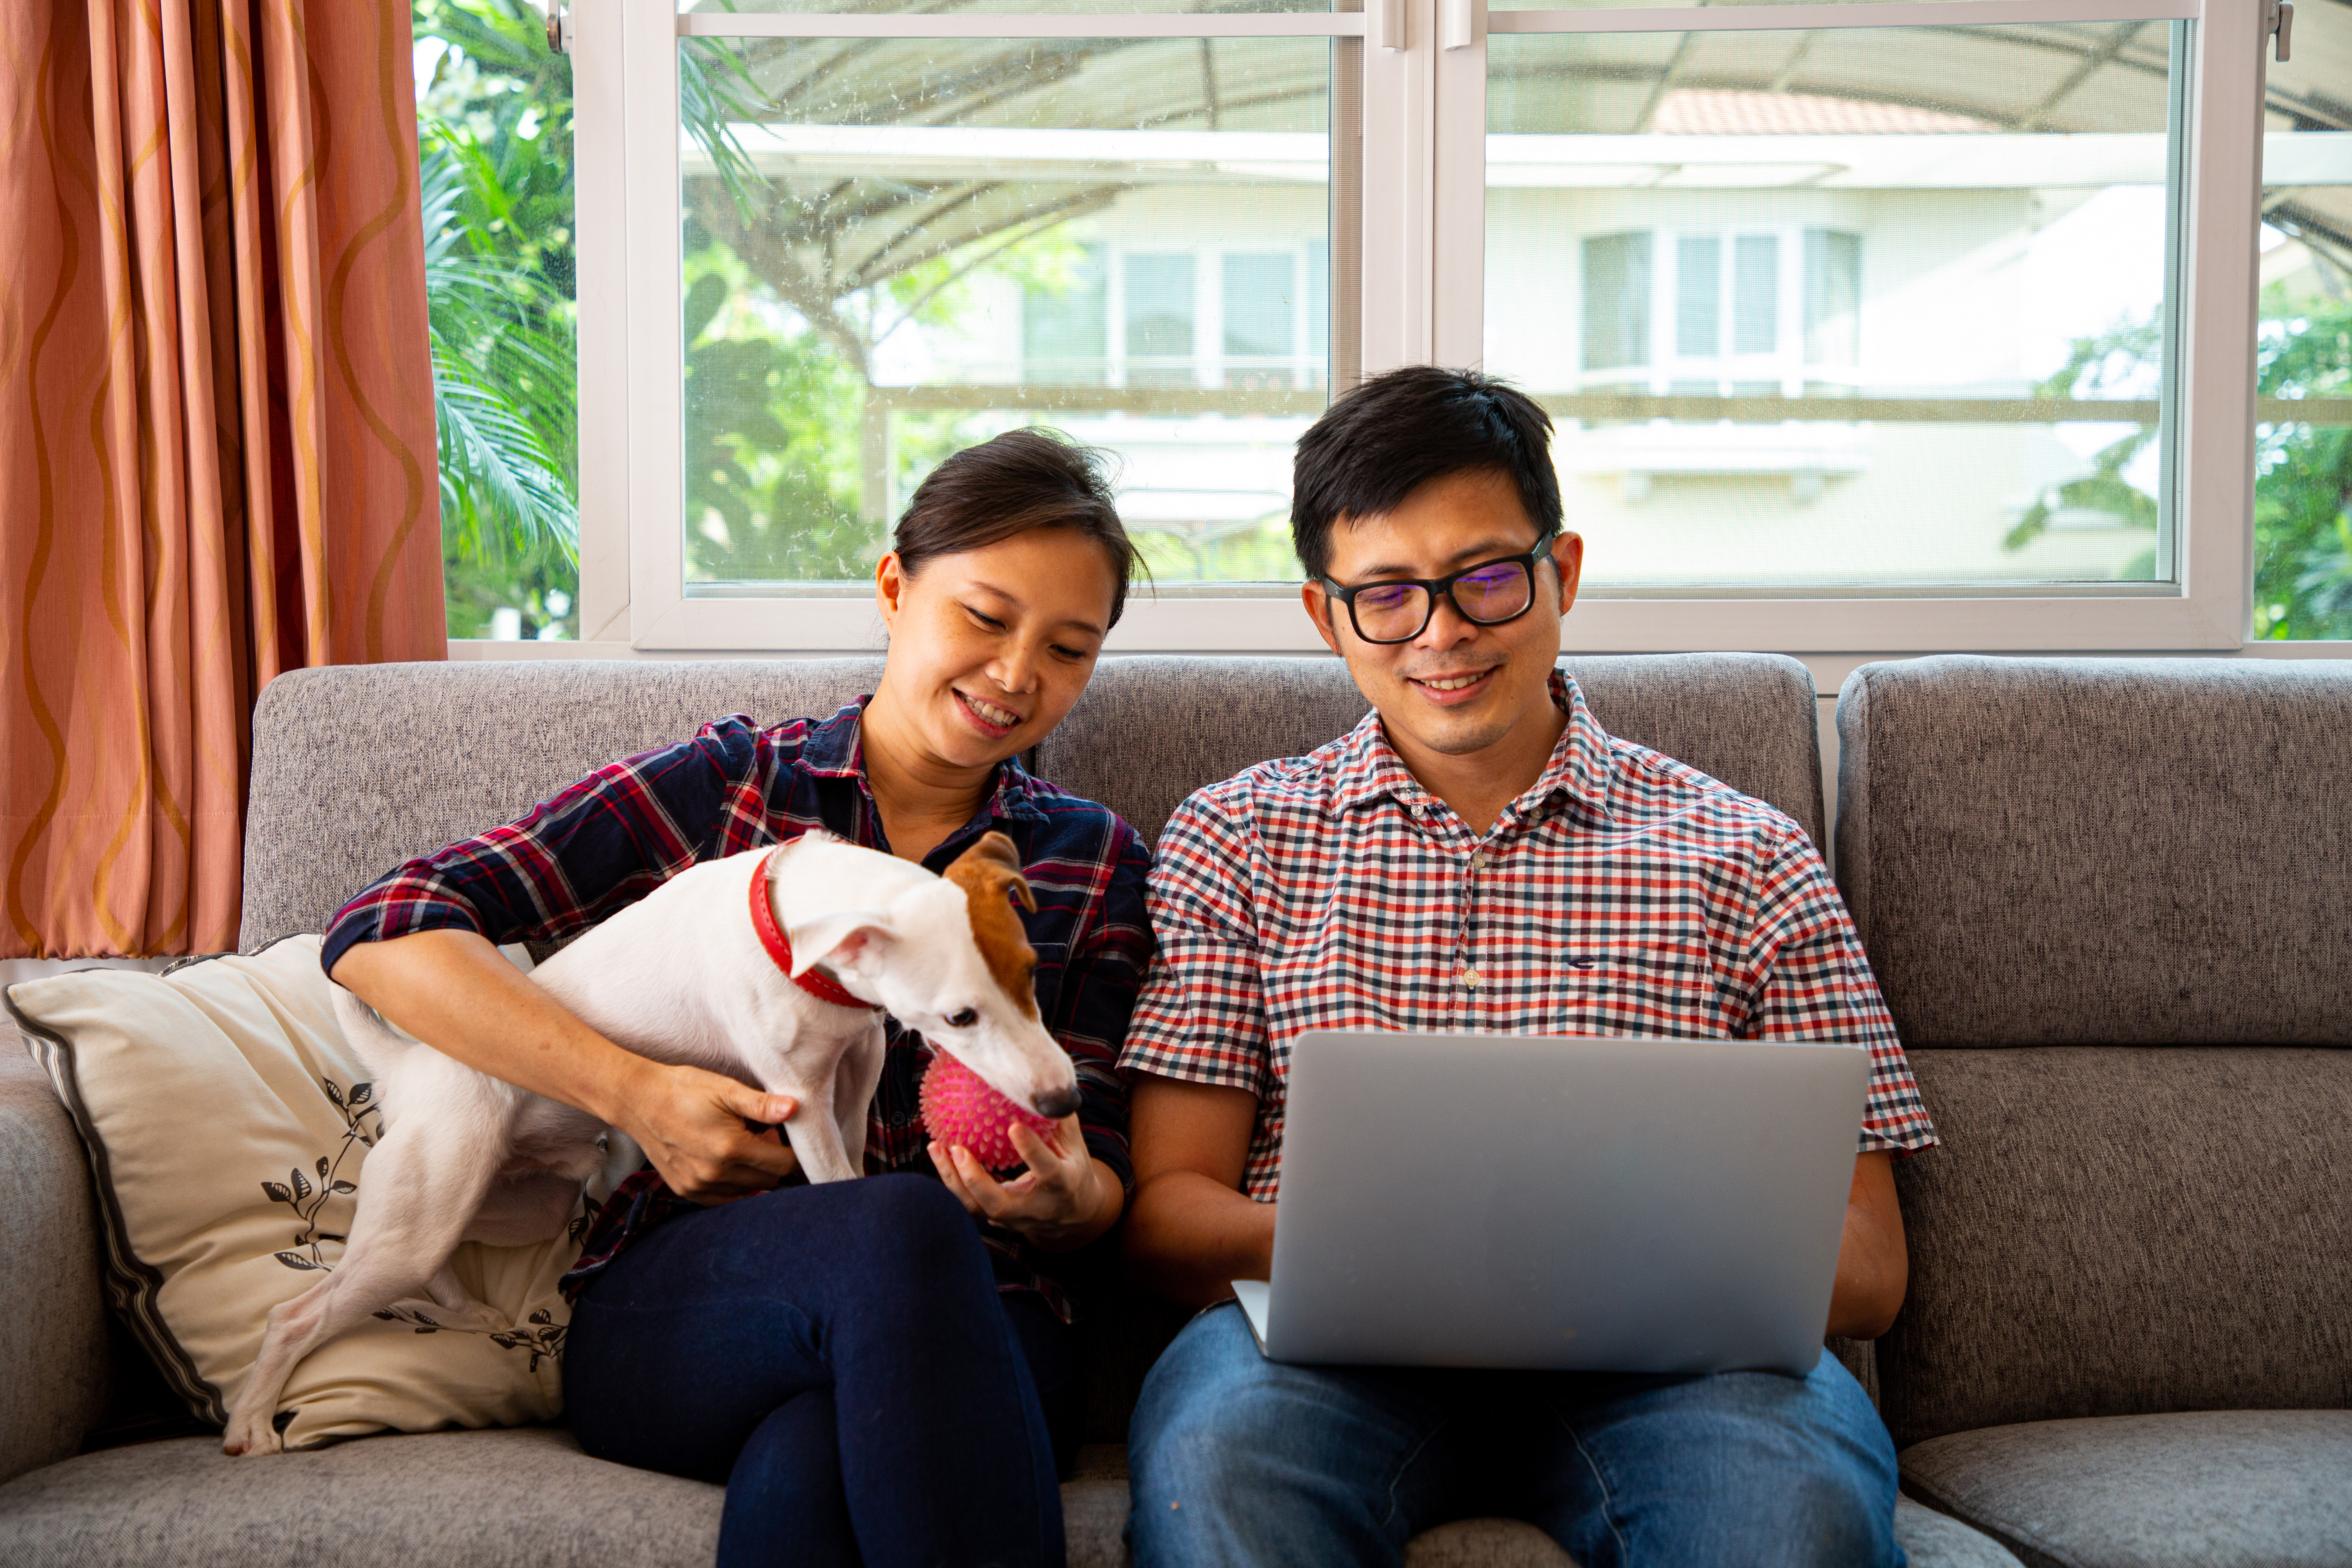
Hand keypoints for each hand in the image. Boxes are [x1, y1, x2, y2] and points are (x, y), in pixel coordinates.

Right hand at [613, 1062, 800, 1204]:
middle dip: (774, 1161)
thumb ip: (761, 1104)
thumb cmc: (683, 1090)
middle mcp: (715, 1174)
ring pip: (749, 1191)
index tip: (786, 1136)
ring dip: (755, 1173)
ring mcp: (699, 1186)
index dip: (792, 1152)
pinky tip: (728, 1162)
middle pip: (769, 1180)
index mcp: (730, 1148)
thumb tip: (794, 1109)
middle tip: (763, 1135)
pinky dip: (735, 1185)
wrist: (638, 1101)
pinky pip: (725, 1198)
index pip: (782, 1165)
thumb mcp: (725, 1089)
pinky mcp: (686, 1191)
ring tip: (743, 1146)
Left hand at [931, 1114, 1120, 1251]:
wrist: (1073, 1213)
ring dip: (952, 1178)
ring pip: (975, 1207)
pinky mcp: (996, 1219)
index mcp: (1063, 1185)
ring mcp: (1013, 1218)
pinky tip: (939, 1153)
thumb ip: (1058, 1117)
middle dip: (974, 1179)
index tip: (1014, 1126)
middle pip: (999, 1204)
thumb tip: (1043, 1080)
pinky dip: (951, 1179)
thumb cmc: (1072, 1167)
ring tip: (936, 1147)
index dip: (1031, 1150)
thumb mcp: (1074, 1144)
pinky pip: (968, 1203)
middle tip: (958, 1148)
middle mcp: (1036, 1208)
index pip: (1048, 1170)